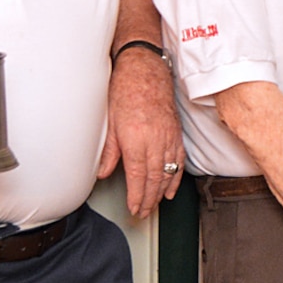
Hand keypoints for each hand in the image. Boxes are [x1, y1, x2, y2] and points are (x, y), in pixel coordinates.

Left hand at [98, 47, 183, 217]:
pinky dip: (176, 178)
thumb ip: (108, 150)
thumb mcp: (109, 121)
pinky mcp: (176, 134)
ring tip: (154, 205)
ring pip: (168, 172)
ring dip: (161, 192)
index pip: (137, 176)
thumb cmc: (125, 89)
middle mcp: (155, 140)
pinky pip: (179, 161)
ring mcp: (168, 137)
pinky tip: (171, 189)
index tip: (134, 208)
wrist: (144, 70)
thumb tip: (103, 171)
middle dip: (148, 200)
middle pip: (154, 178)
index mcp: (136, 138)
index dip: (136, 196)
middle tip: (142, 212)